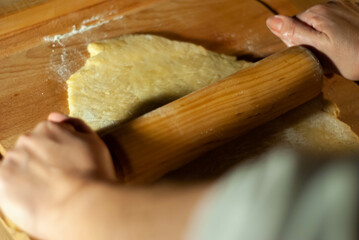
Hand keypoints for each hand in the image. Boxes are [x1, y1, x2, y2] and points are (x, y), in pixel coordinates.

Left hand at [0, 113, 114, 237]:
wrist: (81, 206)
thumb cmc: (93, 174)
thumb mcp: (94, 141)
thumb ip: (74, 124)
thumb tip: (54, 116)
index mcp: (48, 128)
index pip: (48, 136)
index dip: (60, 152)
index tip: (67, 165)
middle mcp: (27, 140)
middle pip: (31, 149)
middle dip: (42, 161)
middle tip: (60, 179)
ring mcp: (12, 161)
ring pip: (18, 166)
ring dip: (29, 175)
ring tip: (49, 190)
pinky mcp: (1, 182)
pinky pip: (7, 184)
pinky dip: (19, 190)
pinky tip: (37, 197)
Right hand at [266, 1, 358, 79]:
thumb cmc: (354, 57)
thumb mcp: (318, 49)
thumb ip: (294, 33)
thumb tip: (270, 20)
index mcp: (317, 13)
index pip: (291, 27)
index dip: (297, 44)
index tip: (310, 56)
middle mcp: (330, 5)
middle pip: (306, 26)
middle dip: (311, 44)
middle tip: (324, 60)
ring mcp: (344, 8)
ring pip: (322, 27)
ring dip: (324, 42)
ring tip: (336, 57)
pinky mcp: (355, 13)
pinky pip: (336, 25)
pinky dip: (337, 38)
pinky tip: (344, 49)